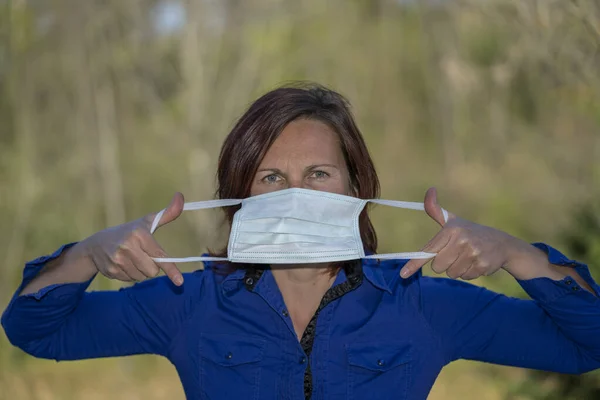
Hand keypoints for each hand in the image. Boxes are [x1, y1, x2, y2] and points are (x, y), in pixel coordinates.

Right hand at [79, 193, 184, 285]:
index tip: (179, 282)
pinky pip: (131, 280)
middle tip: (142, 255)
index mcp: (139, 234)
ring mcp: (118, 260)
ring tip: (131, 258)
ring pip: (142, 277)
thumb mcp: (147, 222)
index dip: (171, 269)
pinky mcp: (111, 271)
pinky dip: (130, 274)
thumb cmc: (129, 232)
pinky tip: (123, 264)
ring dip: (140, 271)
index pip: (159, 255)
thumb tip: (181, 196)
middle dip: (151, 266)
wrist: (96, 244)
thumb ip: (167, 214)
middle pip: (152, 271)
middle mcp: (128, 246)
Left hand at [400, 188, 527, 279]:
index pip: (429, 249)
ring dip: (457, 269)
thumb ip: (436, 210)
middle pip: (437, 266)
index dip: (414, 263)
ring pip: (451, 273)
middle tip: (456, 253)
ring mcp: (473, 254)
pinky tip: (476, 262)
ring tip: (467, 257)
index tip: (403, 274)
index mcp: (452, 230)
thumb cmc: (470, 231)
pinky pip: (464, 277)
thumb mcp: (453, 220)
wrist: (502, 243)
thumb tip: (430, 189)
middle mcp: (461, 240)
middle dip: (444, 263)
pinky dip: (468, 273)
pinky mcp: (482, 266)